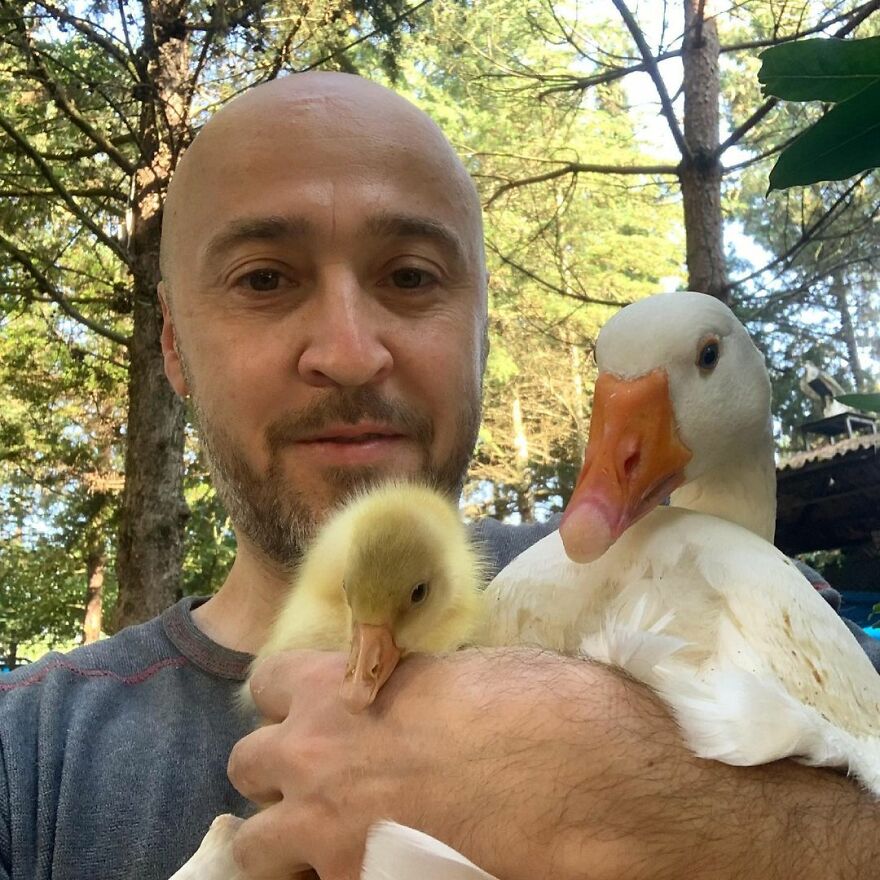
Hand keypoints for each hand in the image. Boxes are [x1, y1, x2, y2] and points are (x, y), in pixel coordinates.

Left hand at [228, 648, 878, 879]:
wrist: (590, 784)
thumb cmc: (540, 707)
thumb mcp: (463, 674)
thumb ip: (407, 688)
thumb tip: (405, 699)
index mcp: (341, 686)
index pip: (268, 681)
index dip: (292, 697)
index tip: (319, 709)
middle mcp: (316, 756)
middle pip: (247, 763)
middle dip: (279, 770)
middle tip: (324, 780)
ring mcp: (329, 833)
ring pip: (253, 845)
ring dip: (282, 839)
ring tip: (328, 839)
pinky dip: (323, 879)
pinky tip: (365, 867)